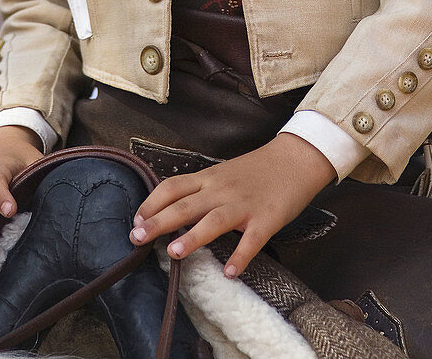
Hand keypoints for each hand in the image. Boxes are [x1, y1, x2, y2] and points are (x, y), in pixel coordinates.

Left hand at [129, 133, 334, 276]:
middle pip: (186, 205)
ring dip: (193, 236)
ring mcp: (245, 205)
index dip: (151, 204)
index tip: (135, 222)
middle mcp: (222, 190)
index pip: (172, 187)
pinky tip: (230, 273)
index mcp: (209, 179)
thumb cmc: (257, 170)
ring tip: (174, 253)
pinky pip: (252, 240)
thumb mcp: (223, 173)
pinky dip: (241, 256)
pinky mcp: (267, 219)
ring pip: (215, 220)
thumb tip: (170, 211)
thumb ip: (200, 190)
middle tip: (136, 239)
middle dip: (158, 222)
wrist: (295, 158)